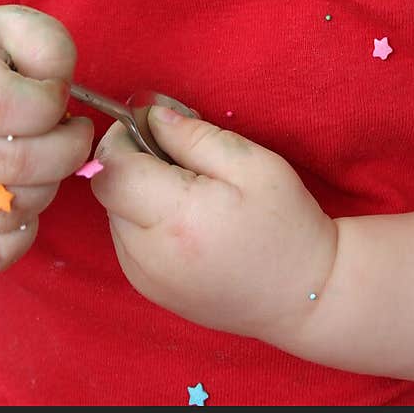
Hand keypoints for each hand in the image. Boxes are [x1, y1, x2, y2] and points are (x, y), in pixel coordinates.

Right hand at [0, 5, 92, 271]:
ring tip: (48, 161)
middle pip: (8, 164)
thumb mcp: (14, 32)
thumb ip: (46, 45)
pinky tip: (25, 196)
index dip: (48, 104)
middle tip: (71, 133)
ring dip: (46, 188)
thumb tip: (56, 86)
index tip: (58, 96)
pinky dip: (24, 231)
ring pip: (2, 212)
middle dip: (63, 150)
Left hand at [90, 107, 337, 346]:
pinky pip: (127, 239)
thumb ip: (194, 135)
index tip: (154, 125)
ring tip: (187, 190)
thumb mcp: (251, 163)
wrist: (304, 296)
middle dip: (132, 161)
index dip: (124, 137)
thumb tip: (151, 116)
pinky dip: (144, 219)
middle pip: (108, 190)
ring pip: (115, 214)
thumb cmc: (285, 224)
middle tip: (177, 153)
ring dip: (138, 191)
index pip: (112, 168)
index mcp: (175, 218)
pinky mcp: (149, 289)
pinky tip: (185, 218)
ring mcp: (144, 278)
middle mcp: (148, 254)